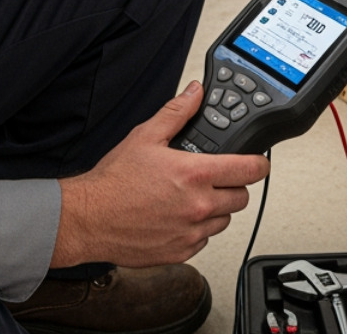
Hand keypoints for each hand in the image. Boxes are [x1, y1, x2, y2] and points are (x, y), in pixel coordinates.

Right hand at [50, 82, 269, 267]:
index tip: (258, 162)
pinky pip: (204, 240)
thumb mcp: (145, 136)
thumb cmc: (113, 182)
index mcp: (195, 174)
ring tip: (191, 198)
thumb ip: (176, 113)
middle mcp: (198, 205)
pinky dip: (197, 230)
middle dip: (232, 186)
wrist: (88, 219)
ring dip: (216, 210)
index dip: (259, 163)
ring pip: (225, 221)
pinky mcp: (181, 251)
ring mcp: (191, 231)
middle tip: (213, 179)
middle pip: (241, 197)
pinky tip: (178, 217)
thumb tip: (194, 94)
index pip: (249, 170)